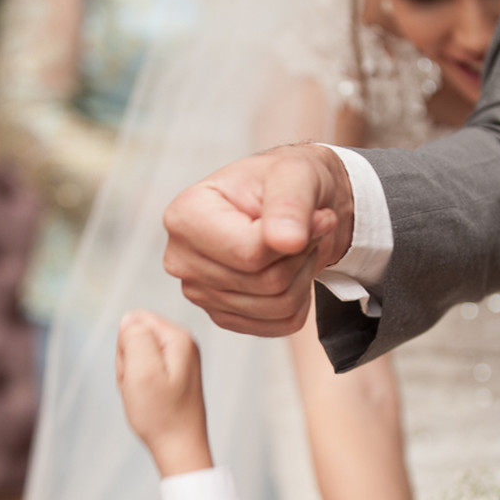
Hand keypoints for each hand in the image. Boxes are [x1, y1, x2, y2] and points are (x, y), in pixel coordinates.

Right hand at [115, 310, 212, 476]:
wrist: (179, 449)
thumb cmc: (161, 415)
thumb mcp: (141, 371)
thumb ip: (134, 336)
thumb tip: (130, 319)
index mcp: (179, 338)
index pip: (134, 320)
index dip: (125, 346)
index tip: (137, 371)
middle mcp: (183, 344)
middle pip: (135, 337)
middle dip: (128, 362)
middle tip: (139, 387)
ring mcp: (180, 360)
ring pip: (136, 356)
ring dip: (131, 376)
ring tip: (144, 396)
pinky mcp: (174, 375)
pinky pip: (143, 371)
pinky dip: (138, 386)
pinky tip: (148, 400)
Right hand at [162, 143, 354, 336]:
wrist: (289, 206)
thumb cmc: (285, 181)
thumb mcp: (295, 174)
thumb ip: (290, 204)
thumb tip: (288, 240)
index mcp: (186, 216)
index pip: (249, 253)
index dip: (295, 240)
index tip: (318, 216)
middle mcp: (182, 258)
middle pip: (264, 282)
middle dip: (300, 257)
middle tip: (305, 230)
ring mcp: (199, 292)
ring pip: (276, 306)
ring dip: (302, 276)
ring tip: (296, 246)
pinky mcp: (221, 316)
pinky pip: (279, 325)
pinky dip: (299, 300)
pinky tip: (290, 270)